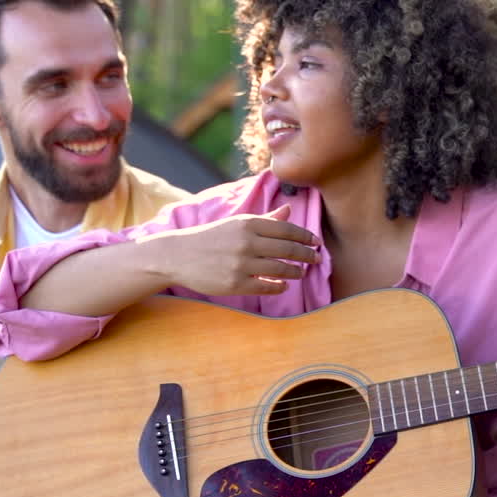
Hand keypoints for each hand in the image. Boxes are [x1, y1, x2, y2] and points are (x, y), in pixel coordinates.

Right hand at [144, 205, 319, 295]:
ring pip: (280, 269)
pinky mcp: (235, 284)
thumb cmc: (211, 238)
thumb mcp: (236, 223)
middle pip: (287, 249)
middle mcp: (246, 242)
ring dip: (296, 271)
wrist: (178, 255)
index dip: (305, 236)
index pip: (286, 229)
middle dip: (307, 254)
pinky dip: (279, 286)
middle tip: (317, 258)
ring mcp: (241, 264)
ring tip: (301, 272)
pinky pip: (266, 286)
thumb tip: (289, 210)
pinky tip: (283, 285)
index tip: (316, 242)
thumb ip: (265, 219)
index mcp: (247, 223)